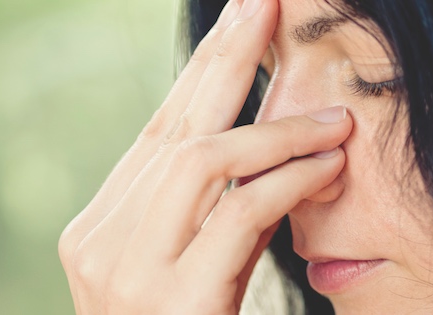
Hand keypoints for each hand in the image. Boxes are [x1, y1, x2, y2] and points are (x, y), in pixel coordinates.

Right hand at [58, 0, 351, 313]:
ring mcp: (129, 268)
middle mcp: (101, 239)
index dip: (199, 74)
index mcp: (101, 227)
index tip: (235, 25)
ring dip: (277, 129)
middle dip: (224, 60)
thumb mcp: (194, 270)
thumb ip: (219, 216)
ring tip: (331, 120)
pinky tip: (326, 163)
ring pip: (203, 159)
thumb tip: (270, 159)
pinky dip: (287, 179)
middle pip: (173, 128)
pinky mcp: (175, 297)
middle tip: (264, 6)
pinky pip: (240, 211)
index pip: (157, 135)